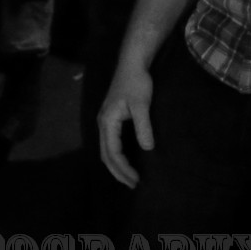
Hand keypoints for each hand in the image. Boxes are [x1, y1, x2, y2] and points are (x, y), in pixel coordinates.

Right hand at [97, 60, 153, 187]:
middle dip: (118, 172)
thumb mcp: (141, 104)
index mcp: (107, 121)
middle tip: (133, 185)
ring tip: (129, 178)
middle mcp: (103, 123)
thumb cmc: (136, 82)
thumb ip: (143, 126)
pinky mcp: (111, 119)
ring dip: (116, 165)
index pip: (112, 152)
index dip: (123, 168)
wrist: (131, 64)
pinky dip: (117, 156)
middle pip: (105, 154)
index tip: (136, 180)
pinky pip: (110, 143)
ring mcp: (106, 121)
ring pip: (106, 150)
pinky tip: (126, 161)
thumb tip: (147, 148)